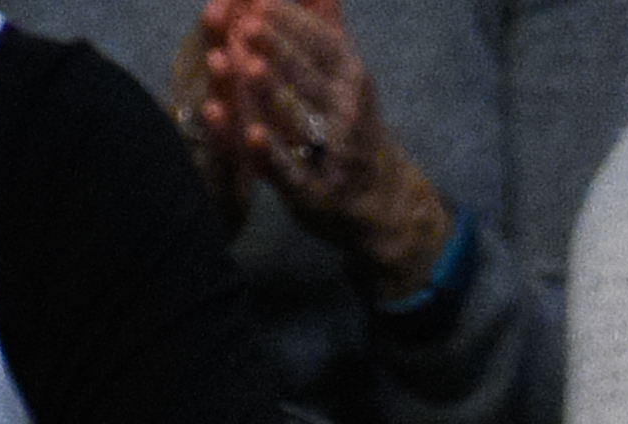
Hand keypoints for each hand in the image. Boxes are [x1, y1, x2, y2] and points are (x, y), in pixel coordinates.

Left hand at [194, 0, 450, 298]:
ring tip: (248, 67)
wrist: (380, 199)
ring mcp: (335, 154)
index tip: (259, 0)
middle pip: (310, 77)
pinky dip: (273, 154)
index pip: (322, 43)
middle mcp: (348, 114)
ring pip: (301, 120)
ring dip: (274, 95)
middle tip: (247, 25)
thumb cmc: (351, 125)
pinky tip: (252, 134)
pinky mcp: (316, 191)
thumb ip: (327, 26)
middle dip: (280, 51)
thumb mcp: (346, 73)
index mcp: (351, 78)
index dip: (291, 21)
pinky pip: (292, 171)